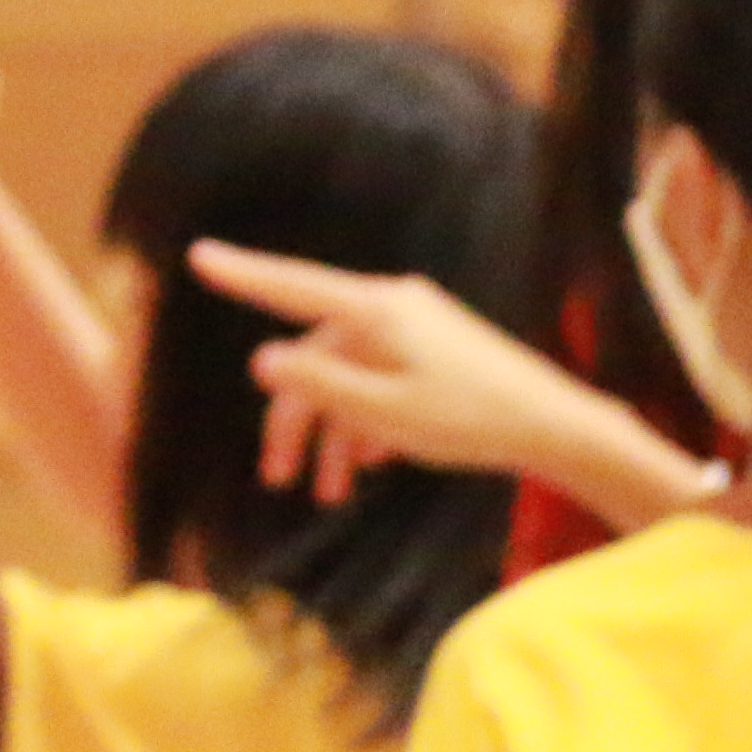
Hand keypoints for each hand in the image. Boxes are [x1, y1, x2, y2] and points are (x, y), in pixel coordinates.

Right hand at [182, 240, 682, 510]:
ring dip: (332, 433)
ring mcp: (416, 328)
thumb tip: (264, 360)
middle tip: (277, 478)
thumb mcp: (384, 413)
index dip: (243, 275)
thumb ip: (321, 385)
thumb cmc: (470, 419)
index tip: (198, 257)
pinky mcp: (435, 351)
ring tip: (329, 494)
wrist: (553, 426)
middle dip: (295, 418)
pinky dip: (366, 420)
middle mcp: (392, 307)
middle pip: (317, 354)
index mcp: (376, 310)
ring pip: (348, 376)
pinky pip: (380, 380)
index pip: (293, 286)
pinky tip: (371, 466)